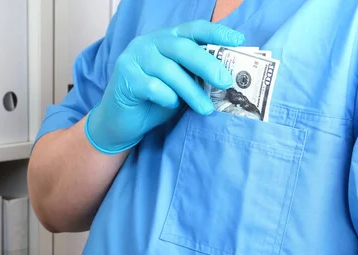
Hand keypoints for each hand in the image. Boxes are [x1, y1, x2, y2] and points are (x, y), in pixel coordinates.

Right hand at [85, 20, 244, 153]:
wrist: (119, 122)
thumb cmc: (153, 102)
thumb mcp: (179, 85)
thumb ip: (195, 75)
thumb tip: (226, 77)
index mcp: (165, 39)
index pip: (193, 29)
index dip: (216, 32)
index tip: (239, 40)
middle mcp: (148, 43)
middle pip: (183, 47)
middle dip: (207, 65)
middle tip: (225, 82)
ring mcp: (134, 58)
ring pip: (169, 70)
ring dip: (192, 91)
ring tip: (205, 108)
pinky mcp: (125, 77)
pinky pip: (153, 86)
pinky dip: (167, 98)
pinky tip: (170, 105)